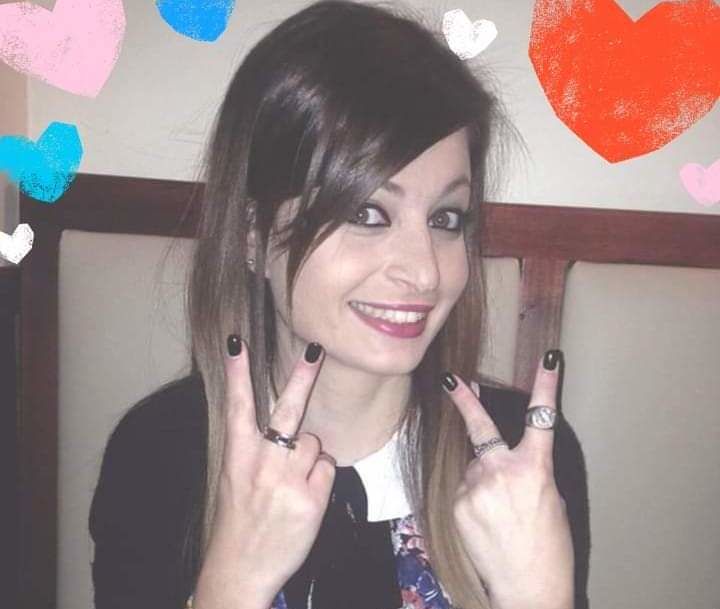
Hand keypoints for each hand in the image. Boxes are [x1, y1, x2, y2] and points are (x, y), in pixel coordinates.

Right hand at [194, 337, 334, 607]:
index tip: (236, 342)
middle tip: (315, 348)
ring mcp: (287, 480)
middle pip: (287, 410)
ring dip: (309, 458)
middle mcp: (262, 462)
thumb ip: (259, 450)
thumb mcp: (236, 480)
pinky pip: (327, 470)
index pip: (236, 405)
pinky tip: (303, 499)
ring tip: (290, 486)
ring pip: (314, 444)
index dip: (236, 372)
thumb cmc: (240, 520)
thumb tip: (293, 430)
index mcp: (237, 455)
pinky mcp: (310, 499)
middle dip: (302, 376)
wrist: (240, 569)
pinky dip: (320, 479)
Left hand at [443, 352, 573, 608]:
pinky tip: (486, 522)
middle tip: (453, 378)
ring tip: (498, 513)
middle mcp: (501, 471)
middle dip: (465, 401)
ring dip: (482, 479)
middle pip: (480, 429)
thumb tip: (508, 461)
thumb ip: (528, 472)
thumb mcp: (551, 502)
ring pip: (474, 468)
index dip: (545, 385)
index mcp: (535, 469)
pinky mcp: (457, 504)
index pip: (542, 418)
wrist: (527, 589)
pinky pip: (464, 489)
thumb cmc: (549, 548)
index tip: (548, 359)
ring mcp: (475, 487)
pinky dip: (474, 497)